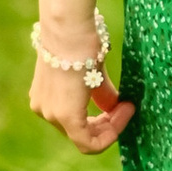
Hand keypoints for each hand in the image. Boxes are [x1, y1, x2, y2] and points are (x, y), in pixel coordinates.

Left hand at [28, 20, 133, 152]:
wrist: (69, 29)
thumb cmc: (79, 41)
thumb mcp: (91, 73)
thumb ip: (100, 94)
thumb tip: (114, 106)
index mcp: (45, 100)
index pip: (75, 125)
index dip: (102, 121)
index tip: (121, 105)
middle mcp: (44, 110)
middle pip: (80, 133)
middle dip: (107, 125)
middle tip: (127, 107)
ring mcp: (51, 115)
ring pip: (85, 138)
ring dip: (111, 125)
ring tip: (127, 105)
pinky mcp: (65, 117)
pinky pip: (88, 141)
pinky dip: (110, 131)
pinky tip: (125, 110)